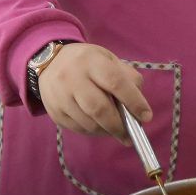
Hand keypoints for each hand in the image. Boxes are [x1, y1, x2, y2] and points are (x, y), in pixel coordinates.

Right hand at [37, 42, 151, 139]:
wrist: (49, 62)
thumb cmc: (88, 62)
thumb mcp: (109, 60)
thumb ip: (128, 78)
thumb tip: (139, 107)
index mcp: (92, 61)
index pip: (116, 83)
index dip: (134, 102)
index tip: (146, 116)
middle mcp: (73, 78)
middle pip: (100, 109)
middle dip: (119, 125)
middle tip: (130, 135)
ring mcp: (60, 96)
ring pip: (89, 123)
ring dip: (107, 131)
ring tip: (117, 131)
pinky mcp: (54, 112)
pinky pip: (78, 129)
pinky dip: (94, 132)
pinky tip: (101, 128)